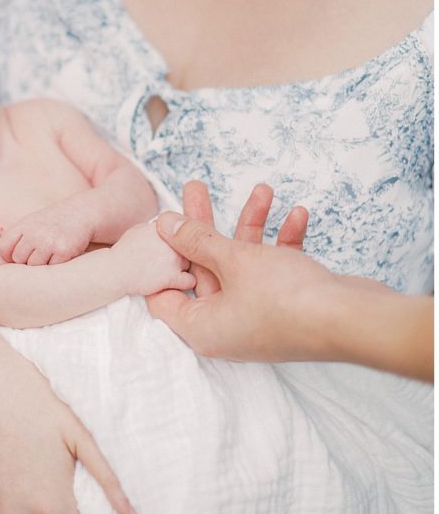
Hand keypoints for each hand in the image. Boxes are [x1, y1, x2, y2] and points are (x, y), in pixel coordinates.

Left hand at [0, 201, 93, 264]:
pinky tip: (61, 256)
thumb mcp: (33, 221)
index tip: (19, 256)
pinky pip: (51, 268)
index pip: (4, 247)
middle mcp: (34, 232)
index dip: (9, 255)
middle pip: (18, 259)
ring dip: (42, 264)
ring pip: (34, 266)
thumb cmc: (55, 221)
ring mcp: (48, 242)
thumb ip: (17, 235)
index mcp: (24, 224)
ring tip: (51, 254)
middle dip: (27, 261)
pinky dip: (56, 266)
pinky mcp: (63, 251)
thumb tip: (1, 246)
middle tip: (40, 254)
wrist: (82, 213)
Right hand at [113, 222, 196, 296]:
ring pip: (192, 263)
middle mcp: (172, 241)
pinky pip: (190, 281)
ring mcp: (174, 259)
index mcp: (164, 227)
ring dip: (184, 267)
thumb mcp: (139, 229)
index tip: (170, 248)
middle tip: (169, 261)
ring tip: (170, 272)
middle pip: (189, 247)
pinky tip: (175, 283)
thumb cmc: (124, 252)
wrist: (116, 271)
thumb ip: (157, 229)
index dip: (178, 241)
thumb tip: (164, 230)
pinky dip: (185, 283)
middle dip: (182, 253)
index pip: (183, 231)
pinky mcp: (173, 277)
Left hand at [148, 181, 321, 360]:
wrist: (353, 322)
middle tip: (197, 186)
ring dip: (251, 225)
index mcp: (200, 327)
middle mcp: (223, 327)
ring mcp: (255, 317)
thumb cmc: (287, 298)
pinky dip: (281, 244)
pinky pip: (272, 272)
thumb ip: (197, 240)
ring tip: (263, 188)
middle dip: (205, 224)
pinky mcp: (283, 308)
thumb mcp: (234, 260)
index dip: (161, 257)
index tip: (164, 223)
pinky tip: (298, 215)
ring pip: (240, 265)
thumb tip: (164, 224)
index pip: (162, 293)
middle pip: (202, 269)